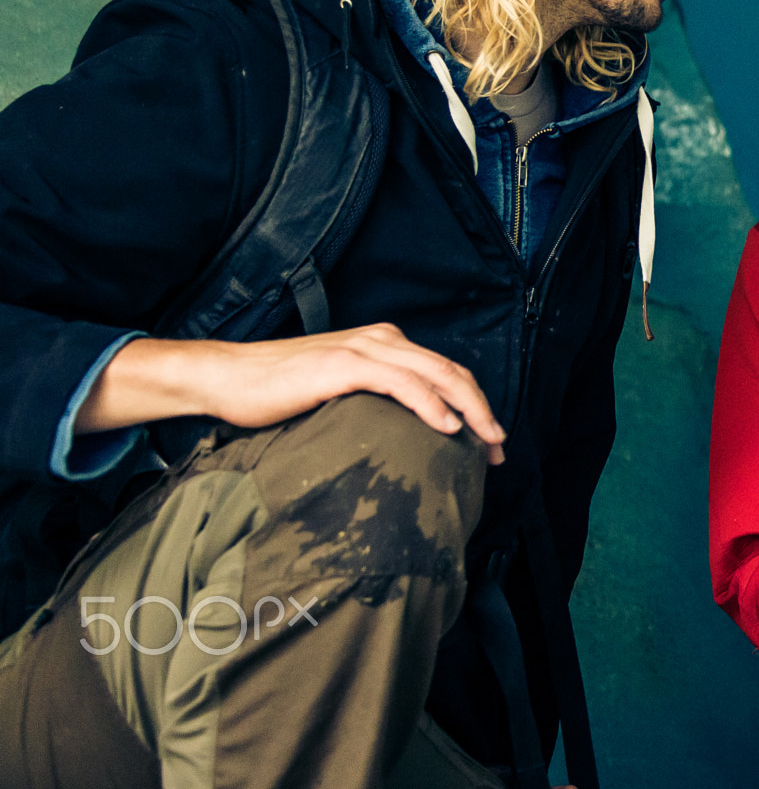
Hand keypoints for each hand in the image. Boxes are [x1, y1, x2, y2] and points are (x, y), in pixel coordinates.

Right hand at [74, 325, 506, 464]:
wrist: (228, 378)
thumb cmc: (279, 393)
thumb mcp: (340, 394)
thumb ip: (374, 403)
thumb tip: (406, 438)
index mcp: (387, 344)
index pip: (446, 373)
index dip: (476, 405)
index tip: (490, 444)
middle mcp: (383, 340)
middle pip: (452, 372)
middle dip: (483, 411)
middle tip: (500, 449)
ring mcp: (365, 349)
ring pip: (436, 374)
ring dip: (469, 409)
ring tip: (486, 441)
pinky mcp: (345, 364)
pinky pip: (401, 382)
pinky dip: (429, 403)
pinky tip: (446, 426)